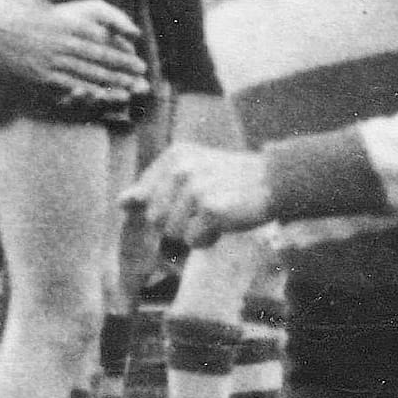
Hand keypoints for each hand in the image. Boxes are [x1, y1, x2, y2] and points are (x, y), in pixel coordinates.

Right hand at [0, 0, 147, 97]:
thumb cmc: (5, 1)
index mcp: (62, 21)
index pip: (99, 37)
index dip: (120, 48)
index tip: (135, 54)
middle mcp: (59, 43)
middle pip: (98, 58)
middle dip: (122, 68)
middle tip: (142, 75)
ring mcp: (49, 61)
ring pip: (86, 74)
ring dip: (111, 82)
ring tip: (129, 88)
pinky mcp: (38, 75)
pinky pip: (67, 85)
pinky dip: (87, 91)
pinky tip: (100, 95)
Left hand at [125, 142, 270, 247]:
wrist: (276, 181)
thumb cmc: (232, 181)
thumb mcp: (190, 175)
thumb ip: (153, 188)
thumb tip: (121, 202)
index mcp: (174, 156)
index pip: (144, 198)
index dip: (167, 208)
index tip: (192, 198)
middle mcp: (181, 168)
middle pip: (155, 218)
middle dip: (179, 222)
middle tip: (208, 206)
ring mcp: (194, 188)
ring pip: (173, 233)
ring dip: (195, 231)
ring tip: (218, 212)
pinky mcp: (209, 208)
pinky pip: (193, 241)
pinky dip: (209, 239)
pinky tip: (226, 222)